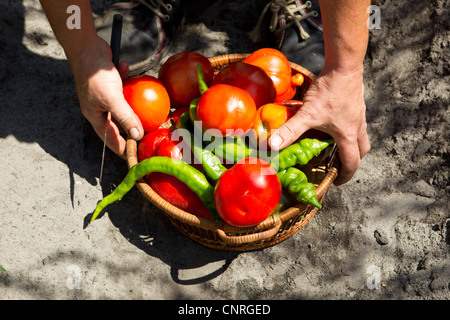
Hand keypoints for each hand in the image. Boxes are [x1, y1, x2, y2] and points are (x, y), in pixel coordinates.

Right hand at [69, 36, 143, 158]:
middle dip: (132, 128)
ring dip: (132, 105)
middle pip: (119, 124)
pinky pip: (122, 87)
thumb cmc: (95, 75)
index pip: (110, 139)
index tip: (135, 156)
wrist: (86, 47)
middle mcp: (100, 108)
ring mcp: (105, 96)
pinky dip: (127, 81)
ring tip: (147, 112)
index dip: (122, 148)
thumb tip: (138, 135)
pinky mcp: (111, 83)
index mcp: (95, 116)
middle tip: (148, 135)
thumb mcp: (113, 98)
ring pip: (123, 106)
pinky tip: (129, 73)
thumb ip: (125, 117)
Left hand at [269, 67, 369, 184]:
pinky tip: (333, 121)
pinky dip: (347, 128)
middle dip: (351, 160)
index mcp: (348, 134)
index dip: (345, 175)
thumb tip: (272, 145)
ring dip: (350, 143)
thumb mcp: (308, 113)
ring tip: (335, 145)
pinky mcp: (356, 103)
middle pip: (362, 150)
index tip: (336, 181)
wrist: (344, 65)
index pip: (352, 162)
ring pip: (361, 135)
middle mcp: (357, 126)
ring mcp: (359, 114)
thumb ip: (290, 130)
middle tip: (338, 164)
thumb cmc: (330, 91)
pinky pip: (356, 121)